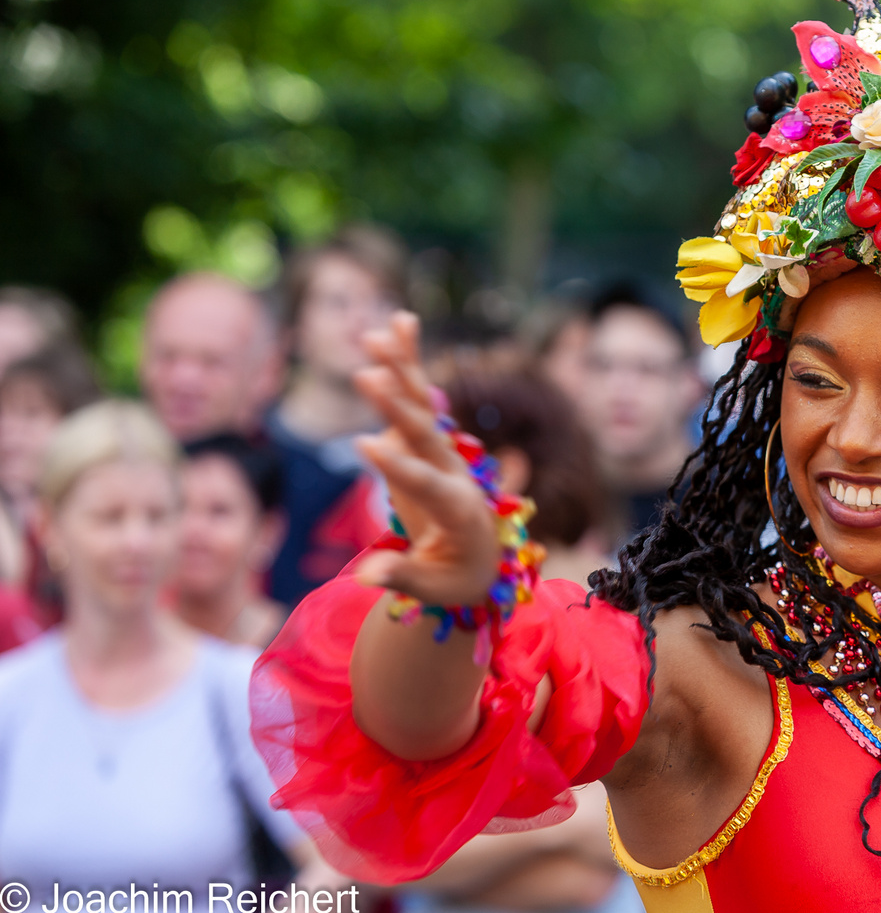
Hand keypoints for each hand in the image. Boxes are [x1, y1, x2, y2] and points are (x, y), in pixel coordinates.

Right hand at [352, 312, 499, 606]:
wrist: (483, 558)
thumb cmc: (455, 579)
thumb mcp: (433, 589)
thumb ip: (401, 577)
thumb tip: (366, 577)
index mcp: (460, 511)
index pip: (426, 484)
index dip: (397, 466)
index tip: (365, 443)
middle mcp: (455, 472)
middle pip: (425, 435)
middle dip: (397, 407)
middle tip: (367, 377)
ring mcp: (443, 452)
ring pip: (422, 405)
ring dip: (401, 369)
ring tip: (375, 334)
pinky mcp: (427, 441)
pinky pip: (416, 396)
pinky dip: (408, 360)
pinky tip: (400, 322)